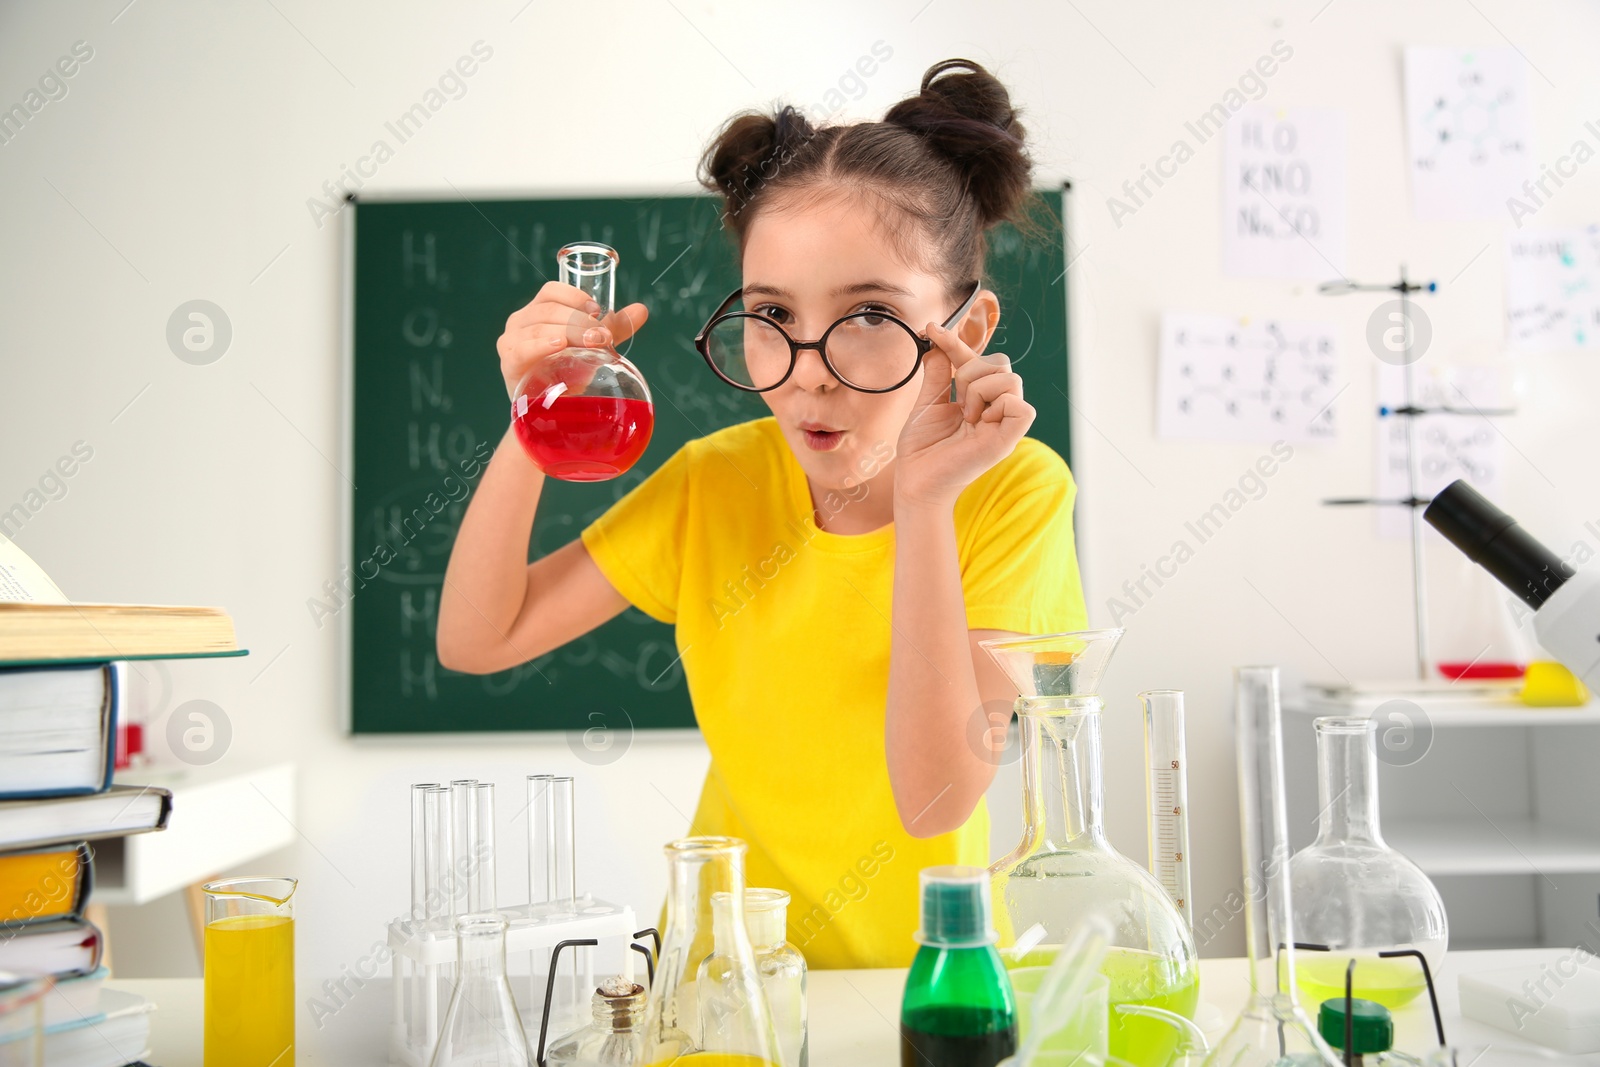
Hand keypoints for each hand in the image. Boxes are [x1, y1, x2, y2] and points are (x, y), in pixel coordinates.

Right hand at [497, 281, 648, 398]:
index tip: (598, 310)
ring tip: (592, 343)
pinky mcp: (509, 362)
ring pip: (539, 326)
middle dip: (580, 320)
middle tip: (604, 337)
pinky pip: (522, 348)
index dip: (574, 296)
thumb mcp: (592, 346)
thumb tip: (642, 309)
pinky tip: (559, 344)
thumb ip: (614, 327)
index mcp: (539, 310)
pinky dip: (541, 344)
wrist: (549, 409)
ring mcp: (511, 340)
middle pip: (549, 309)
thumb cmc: (566, 371)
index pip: (552, 291)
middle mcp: (521, 321)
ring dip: (569, 332)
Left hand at [893, 321, 1034, 508]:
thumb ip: (937, 374)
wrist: (916, 480)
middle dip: (971, 370)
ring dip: (980, 389)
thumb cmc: (922, 449)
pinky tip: (978, 422)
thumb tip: (937, 344)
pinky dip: (998, 406)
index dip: (957, 343)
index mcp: (980, 401)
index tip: (931, 330)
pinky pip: (1021, 407)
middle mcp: (996, 409)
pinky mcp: (1008, 439)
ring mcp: (1003, 424)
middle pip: (1001, 363)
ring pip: (1011, 378)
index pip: (978, 360)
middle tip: (956, 398)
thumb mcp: (927, 403)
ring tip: (966, 414)